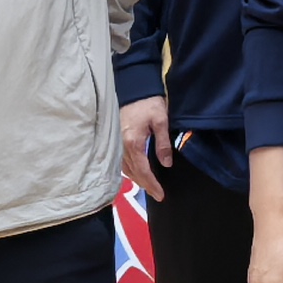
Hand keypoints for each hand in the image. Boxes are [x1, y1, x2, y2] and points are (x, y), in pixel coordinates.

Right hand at [118, 95, 170, 209]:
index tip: (160, 194)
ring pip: (126, 168)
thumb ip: (163, 143)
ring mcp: (117, 143)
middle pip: (133, 173)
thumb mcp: (161, 121)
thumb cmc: (148, 103)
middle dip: (145, 185)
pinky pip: (122, 161)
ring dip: (137, 179)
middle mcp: (122, 146)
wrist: (134, 87)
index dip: (152, 184)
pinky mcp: (117, 139)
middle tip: (157, 195)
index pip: (142, 170)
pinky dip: (130, 170)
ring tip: (149, 186)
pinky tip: (137, 173)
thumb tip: (166, 163)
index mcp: (133, 143)